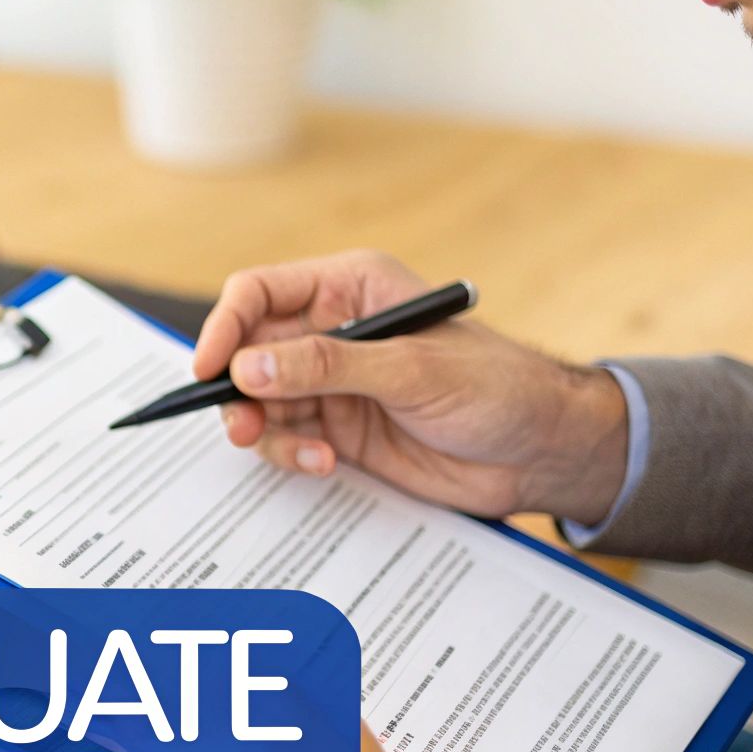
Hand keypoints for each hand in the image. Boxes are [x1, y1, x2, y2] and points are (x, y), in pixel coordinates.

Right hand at [192, 251, 628, 524]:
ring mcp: (331, 383)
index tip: (210, 367)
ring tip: (307, 453)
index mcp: (350, 289)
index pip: (261, 292)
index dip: (226, 326)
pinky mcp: (337, 428)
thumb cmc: (499, 388)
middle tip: (245, 426)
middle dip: (238, 390)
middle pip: (247, 351)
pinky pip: (285, 438)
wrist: (542, 452)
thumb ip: (326, 366)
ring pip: (258, 401)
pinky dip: (292, 455)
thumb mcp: (412, 371)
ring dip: (266, 431)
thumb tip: (249, 366)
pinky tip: (325, 463)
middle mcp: (330, 331)